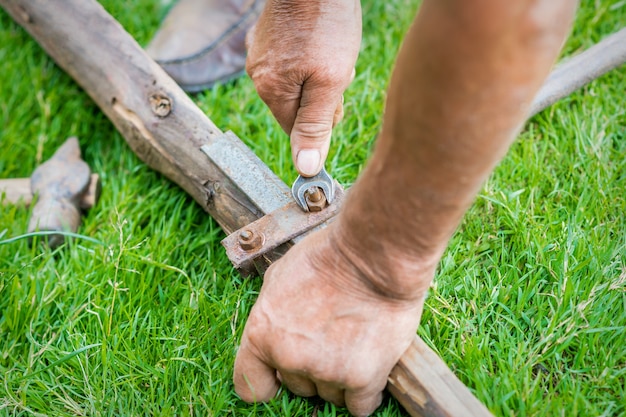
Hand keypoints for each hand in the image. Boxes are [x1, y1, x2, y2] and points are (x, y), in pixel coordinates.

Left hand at [233, 224, 428, 416]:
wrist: (373, 255)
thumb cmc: (329, 256)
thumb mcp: (280, 274)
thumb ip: (272, 309)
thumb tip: (274, 325)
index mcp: (262, 333)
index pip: (251, 386)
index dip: (269, 381)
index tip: (282, 374)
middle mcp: (289, 357)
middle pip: (298, 388)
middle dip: (312, 369)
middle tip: (332, 338)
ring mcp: (325, 370)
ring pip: (330, 397)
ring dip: (340, 378)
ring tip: (355, 342)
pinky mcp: (361, 378)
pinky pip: (360, 407)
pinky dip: (366, 393)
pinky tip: (371, 367)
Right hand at [246, 0, 360, 175]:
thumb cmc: (327, 25)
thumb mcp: (329, 83)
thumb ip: (315, 126)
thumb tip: (305, 169)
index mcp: (270, 91)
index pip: (296, 129)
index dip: (322, 119)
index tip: (336, 96)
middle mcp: (257, 74)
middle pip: (296, 106)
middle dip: (321, 96)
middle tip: (336, 68)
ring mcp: (260, 52)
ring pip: (296, 83)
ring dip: (318, 76)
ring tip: (329, 48)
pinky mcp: (268, 36)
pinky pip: (292, 62)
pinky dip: (310, 57)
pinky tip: (321, 38)